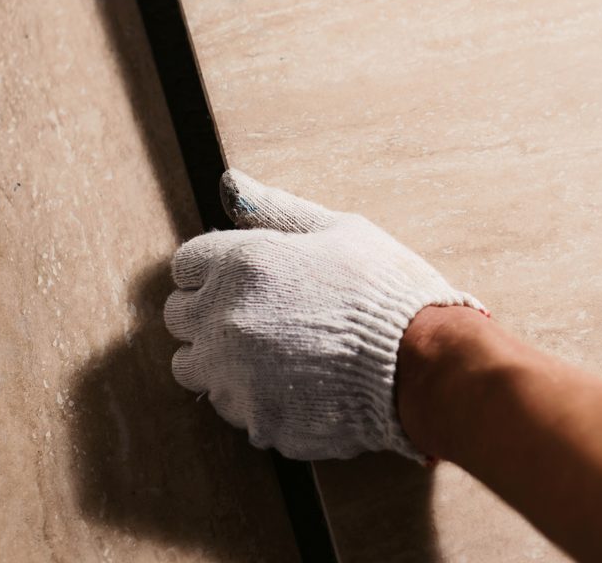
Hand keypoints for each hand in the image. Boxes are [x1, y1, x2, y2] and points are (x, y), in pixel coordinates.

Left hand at [163, 169, 484, 460]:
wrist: (422, 361)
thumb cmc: (385, 286)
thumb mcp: (338, 229)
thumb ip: (276, 208)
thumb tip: (231, 182)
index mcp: (245, 264)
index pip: (186, 264)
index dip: (215, 266)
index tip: (243, 274)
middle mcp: (226, 319)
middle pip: (179, 316)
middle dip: (210, 310)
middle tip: (263, 310)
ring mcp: (236, 375)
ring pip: (194, 367)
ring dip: (221, 357)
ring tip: (275, 350)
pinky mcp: (255, 419)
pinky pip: (232, 407)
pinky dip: (253, 395)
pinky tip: (296, 380)